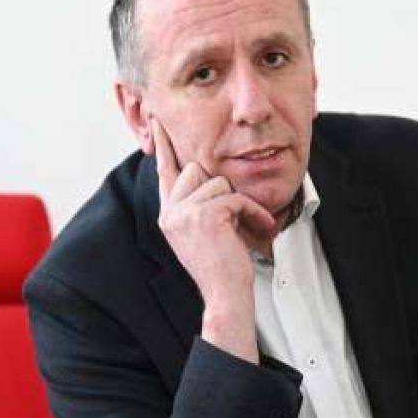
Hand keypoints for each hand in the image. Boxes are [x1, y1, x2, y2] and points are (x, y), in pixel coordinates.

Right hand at [151, 118, 274, 359]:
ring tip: (249, 227)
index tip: (156, 119)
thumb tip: (205, 174)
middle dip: (222, 189)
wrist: (226, 297)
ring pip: (219, 182)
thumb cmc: (223, 268)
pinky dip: (254, 212)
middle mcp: (170, 212)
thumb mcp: (204, 232)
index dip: (163, 144)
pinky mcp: (204, 215)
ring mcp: (184, 213)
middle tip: (235, 217)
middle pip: (197, 169)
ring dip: (241, 204)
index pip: (164, 171)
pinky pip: (236, 197)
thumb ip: (199, 205)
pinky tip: (260, 229)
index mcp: (169, 215)